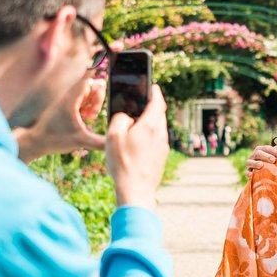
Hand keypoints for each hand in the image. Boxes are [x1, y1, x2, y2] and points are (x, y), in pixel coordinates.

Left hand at [15, 74, 106, 162]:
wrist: (36, 141)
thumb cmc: (55, 139)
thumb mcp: (81, 141)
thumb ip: (100, 142)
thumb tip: (115, 143)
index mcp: (72, 98)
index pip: (87, 74)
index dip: (97, 66)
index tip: (103, 54)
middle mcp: (71, 94)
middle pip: (94, 85)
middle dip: (98, 99)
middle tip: (92, 114)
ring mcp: (70, 98)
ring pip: (91, 92)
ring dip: (94, 103)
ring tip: (88, 116)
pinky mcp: (69, 103)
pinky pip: (85, 98)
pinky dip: (89, 106)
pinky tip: (85, 117)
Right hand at [105, 85, 168, 209]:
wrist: (136, 191)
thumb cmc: (123, 163)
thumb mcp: (114, 135)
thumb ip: (120, 119)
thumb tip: (126, 117)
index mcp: (151, 125)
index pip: (157, 102)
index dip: (155, 92)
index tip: (152, 86)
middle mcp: (161, 134)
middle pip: (159, 115)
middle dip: (151, 107)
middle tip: (141, 103)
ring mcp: (162, 147)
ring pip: (158, 128)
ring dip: (149, 122)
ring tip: (136, 123)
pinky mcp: (161, 158)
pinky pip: (156, 140)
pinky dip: (149, 136)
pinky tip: (136, 142)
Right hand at [245, 144, 276, 177]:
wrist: (267, 174)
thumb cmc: (274, 163)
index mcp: (261, 150)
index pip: (266, 148)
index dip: (272, 150)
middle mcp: (254, 155)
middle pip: (257, 153)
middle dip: (265, 156)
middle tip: (273, 160)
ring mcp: (250, 164)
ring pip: (249, 162)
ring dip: (255, 163)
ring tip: (261, 165)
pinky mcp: (248, 172)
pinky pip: (246, 172)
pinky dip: (248, 174)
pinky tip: (252, 175)